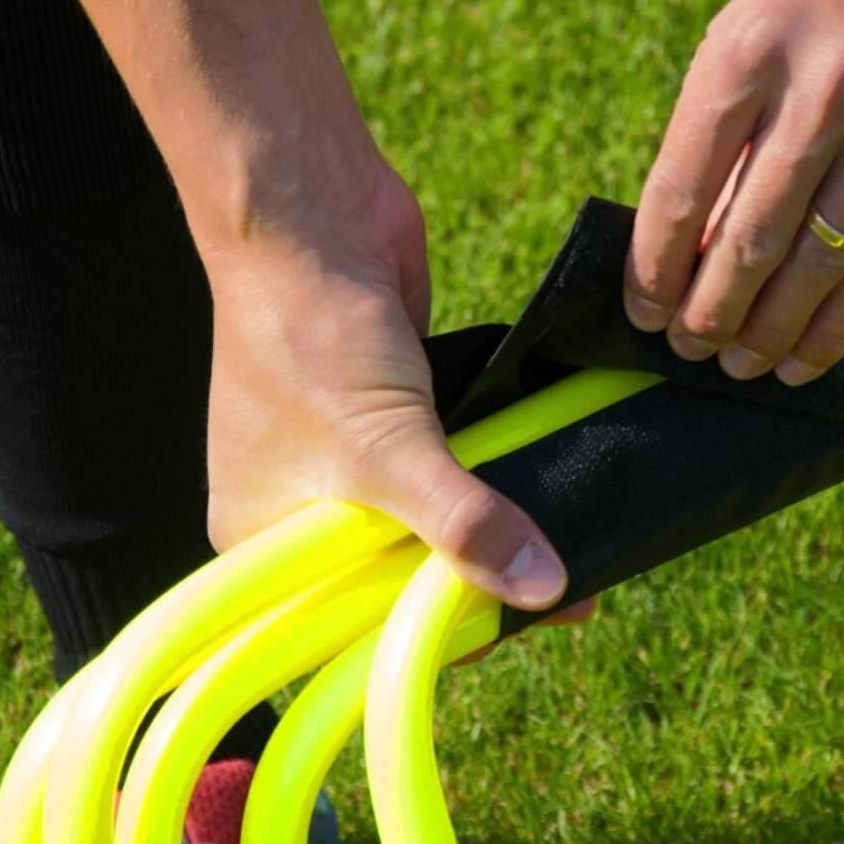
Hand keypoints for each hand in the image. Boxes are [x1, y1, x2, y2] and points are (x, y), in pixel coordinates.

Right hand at [200, 160, 569, 612]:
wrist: (313, 213)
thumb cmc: (308, 331)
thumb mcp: (389, 449)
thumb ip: (464, 523)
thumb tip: (540, 588)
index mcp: (263, 540)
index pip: (356, 622)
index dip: (433, 631)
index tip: (516, 629)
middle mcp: (302, 507)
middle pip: (405, 573)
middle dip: (481, 580)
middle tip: (572, 593)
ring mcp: (352, 457)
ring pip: (439, 519)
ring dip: (500, 526)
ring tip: (580, 550)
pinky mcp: (398, 411)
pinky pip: (457, 464)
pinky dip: (499, 472)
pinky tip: (554, 488)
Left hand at [625, 0, 843, 385]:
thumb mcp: (754, 25)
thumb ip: (723, 132)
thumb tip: (687, 254)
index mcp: (748, 49)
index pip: (683, 184)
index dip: (655, 265)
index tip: (642, 312)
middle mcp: (821, 88)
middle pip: (750, 237)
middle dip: (710, 313)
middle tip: (689, 350)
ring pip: (816, 264)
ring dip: (768, 332)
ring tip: (739, 365)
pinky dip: (837, 327)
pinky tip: (805, 359)